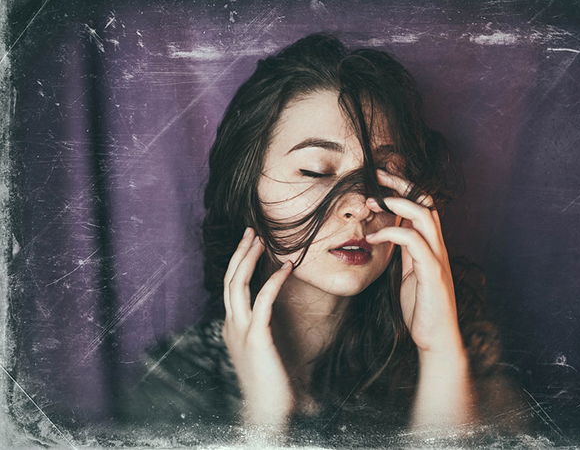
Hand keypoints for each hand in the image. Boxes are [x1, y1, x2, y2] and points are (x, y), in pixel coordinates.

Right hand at [221, 227, 293, 431]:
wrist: (266, 411)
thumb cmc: (270, 382)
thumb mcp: (261, 349)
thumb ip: (261, 329)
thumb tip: (270, 314)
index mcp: (232, 326)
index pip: (231, 286)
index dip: (239, 262)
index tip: (251, 243)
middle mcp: (231, 325)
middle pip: (230, 279)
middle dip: (240, 252)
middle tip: (252, 231)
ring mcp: (241, 331)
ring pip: (238, 285)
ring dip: (249, 258)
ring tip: (261, 239)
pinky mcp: (256, 338)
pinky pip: (262, 301)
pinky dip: (273, 281)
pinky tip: (286, 268)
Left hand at [366, 169, 464, 360]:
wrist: (436, 339)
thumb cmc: (421, 307)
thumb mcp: (408, 272)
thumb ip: (404, 251)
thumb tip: (389, 231)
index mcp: (431, 245)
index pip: (422, 204)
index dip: (403, 187)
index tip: (380, 177)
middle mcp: (438, 246)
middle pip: (426, 201)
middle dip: (401, 184)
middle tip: (375, 175)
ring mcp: (437, 258)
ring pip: (425, 215)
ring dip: (397, 202)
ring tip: (371, 201)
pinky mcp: (433, 273)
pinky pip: (414, 242)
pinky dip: (393, 232)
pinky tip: (374, 235)